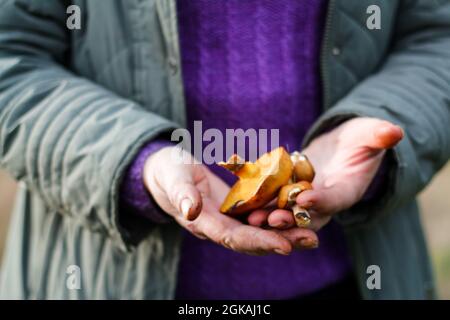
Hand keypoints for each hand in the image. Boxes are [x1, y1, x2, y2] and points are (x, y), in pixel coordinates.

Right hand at [143, 146, 318, 254]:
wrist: (170, 172)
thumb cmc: (169, 172)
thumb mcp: (173, 178)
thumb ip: (181, 193)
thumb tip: (190, 210)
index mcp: (204, 223)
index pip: (233, 237)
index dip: (258, 241)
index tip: (283, 245)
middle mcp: (220, 227)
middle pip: (253, 240)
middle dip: (281, 241)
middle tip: (310, 240)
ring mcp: (231, 219)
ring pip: (261, 231)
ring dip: (286, 233)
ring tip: (312, 233)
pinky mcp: (239, 208)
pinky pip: (261, 216)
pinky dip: (280, 217)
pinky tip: (300, 213)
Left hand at [247, 117, 403, 230]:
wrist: (340, 146)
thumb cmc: (359, 139)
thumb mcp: (369, 134)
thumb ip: (379, 136)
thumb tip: (394, 132)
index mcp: (347, 191)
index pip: (335, 199)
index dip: (322, 200)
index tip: (305, 198)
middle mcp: (325, 202)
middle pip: (308, 216)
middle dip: (290, 219)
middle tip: (270, 219)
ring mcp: (305, 200)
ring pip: (287, 214)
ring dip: (269, 217)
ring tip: (251, 216)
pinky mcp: (289, 194)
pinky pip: (272, 201)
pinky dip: (259, 203)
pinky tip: (240, 202)